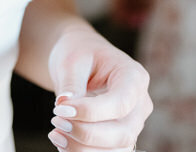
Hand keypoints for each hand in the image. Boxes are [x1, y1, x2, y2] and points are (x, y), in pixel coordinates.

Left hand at [48, 25, 151, 150]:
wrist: (81, 58)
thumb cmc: (78, 53)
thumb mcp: (72, 60)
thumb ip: (71, 84)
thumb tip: (65, 106)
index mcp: (134, 76)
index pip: (120, 104)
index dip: (90, 112)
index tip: (60, 109)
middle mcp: (140, 103)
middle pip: (122, 133)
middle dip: (86, 134)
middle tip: (56, 122)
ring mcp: (133, 123)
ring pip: (117, 149)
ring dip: (84, 149)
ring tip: (55, 134)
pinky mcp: (120, 137)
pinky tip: (62, 142)